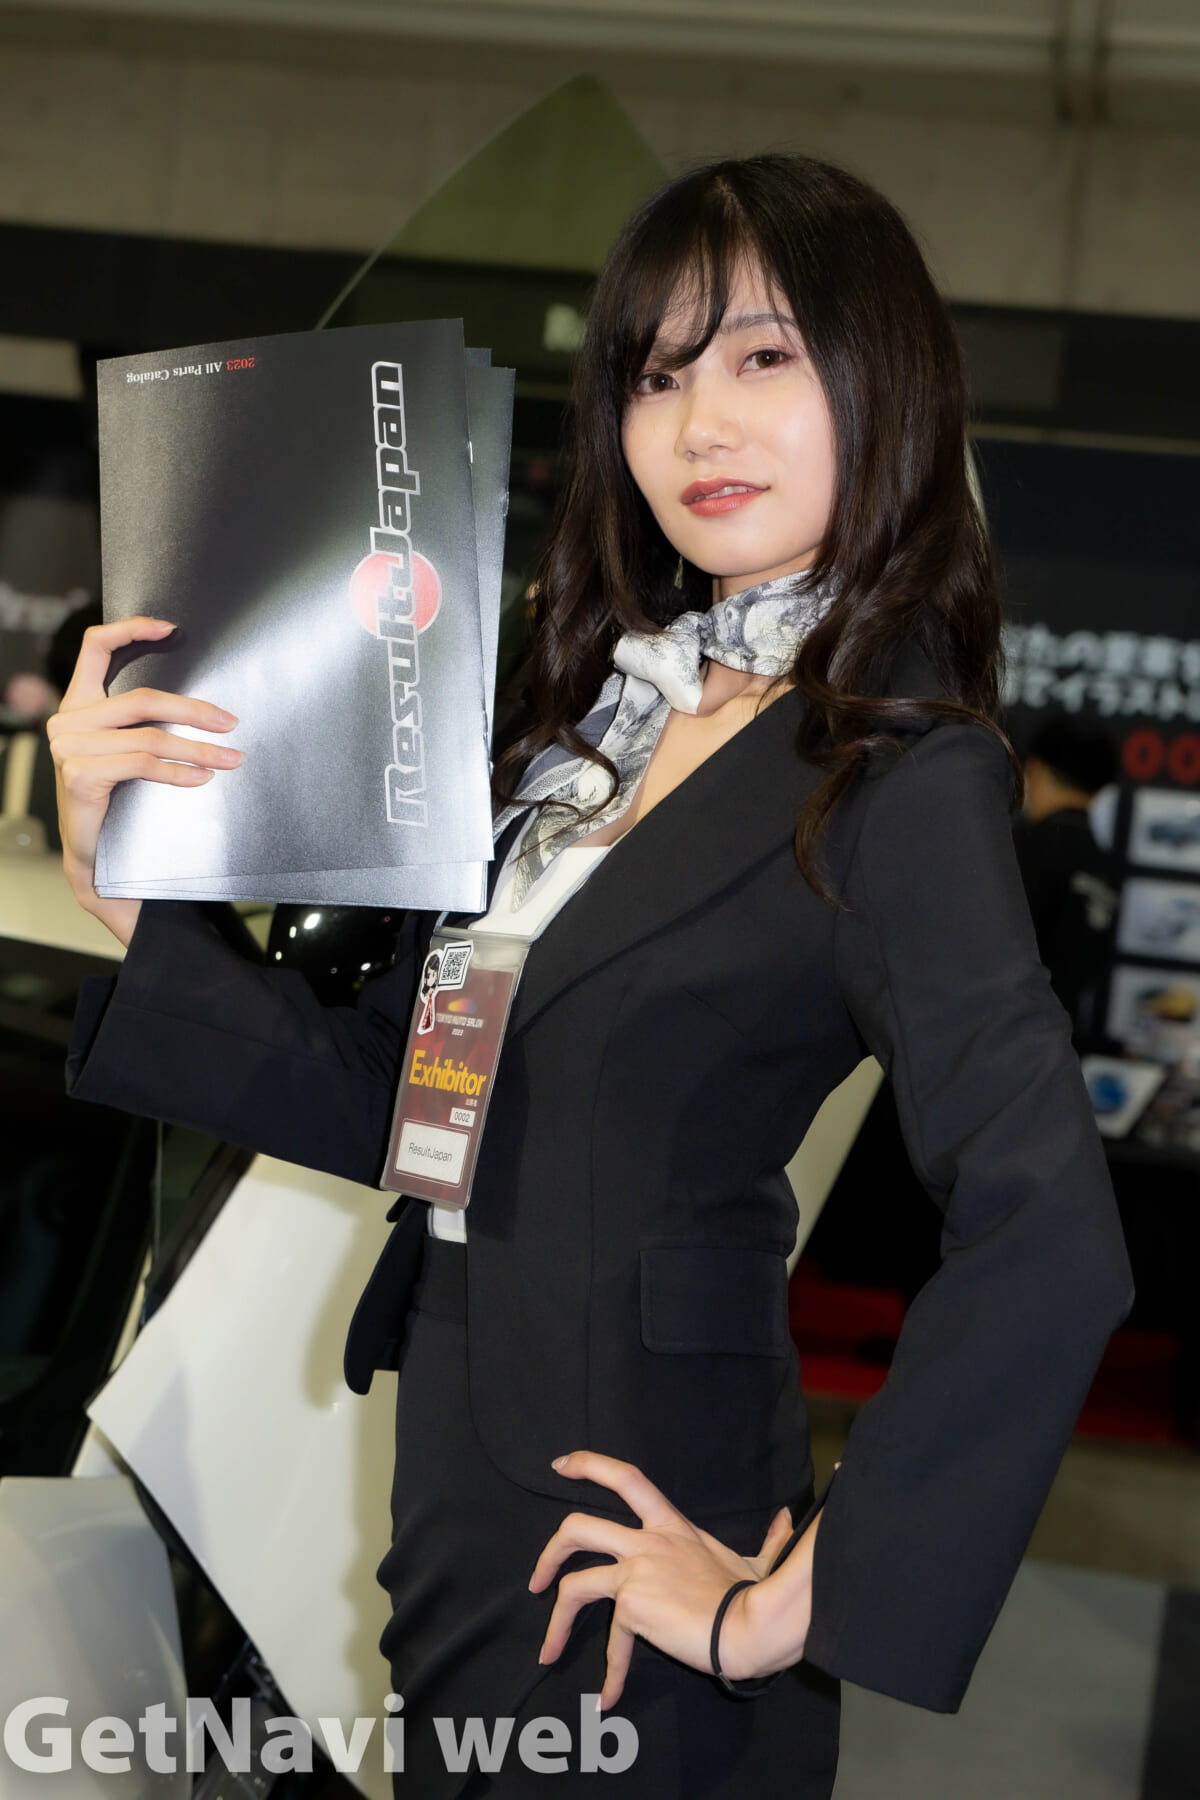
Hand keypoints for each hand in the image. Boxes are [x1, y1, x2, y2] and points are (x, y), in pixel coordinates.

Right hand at [46, 616, 242, 944]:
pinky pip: (141, 764)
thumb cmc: (118, 802)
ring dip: (198, 749)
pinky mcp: (80, 775)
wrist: (96, 859)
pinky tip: (201, 779)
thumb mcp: (130, 753)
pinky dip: (178, 771)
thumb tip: (205, 707)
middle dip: (194, 709)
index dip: (132, 630)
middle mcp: (68, 720)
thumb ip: (146, 724)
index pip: (96, 648)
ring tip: (231, 759)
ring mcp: (70, 748)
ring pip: (149, 735)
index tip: (171, 629)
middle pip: (142, 698)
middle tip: (230, 722)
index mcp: (79, 704)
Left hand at [528, 1450, 816, 1710]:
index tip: (561, 1465)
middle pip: (578, 1528)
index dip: (589, 1465)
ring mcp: (637, 1571)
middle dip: (549, 1551)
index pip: (626, 1479)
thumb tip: (787, 1518)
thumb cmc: (757, 1595)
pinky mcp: (633, 1606)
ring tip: (548, 1649)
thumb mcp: (759, 1560)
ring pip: (575, 1583)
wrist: (752, 1625)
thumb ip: (768, 1539)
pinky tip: (609, 1698)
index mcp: (672, 1526)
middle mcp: (648, 1541)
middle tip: (537, 1578)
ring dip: (555, 1619)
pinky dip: (610, 1673)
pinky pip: (612, 1642)